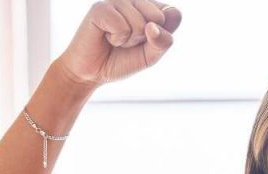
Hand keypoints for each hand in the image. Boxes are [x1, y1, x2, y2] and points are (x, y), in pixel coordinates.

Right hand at [56, 0, 182, 88]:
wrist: (93, 72)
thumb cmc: (121, 60)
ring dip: (129, 40)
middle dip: (145, 38)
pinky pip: (122, 26)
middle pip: (159, 17)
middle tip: (128, 42)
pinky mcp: (100, 7)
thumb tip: (153, 26)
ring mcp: (117, 1)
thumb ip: (163, 41)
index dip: (162, 36)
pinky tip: (106, 37)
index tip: (145, 41)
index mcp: (149, 6)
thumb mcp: (151, 56)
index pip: (174, 14)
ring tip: (115, 40)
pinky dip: (116, 39)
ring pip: (140, 23)